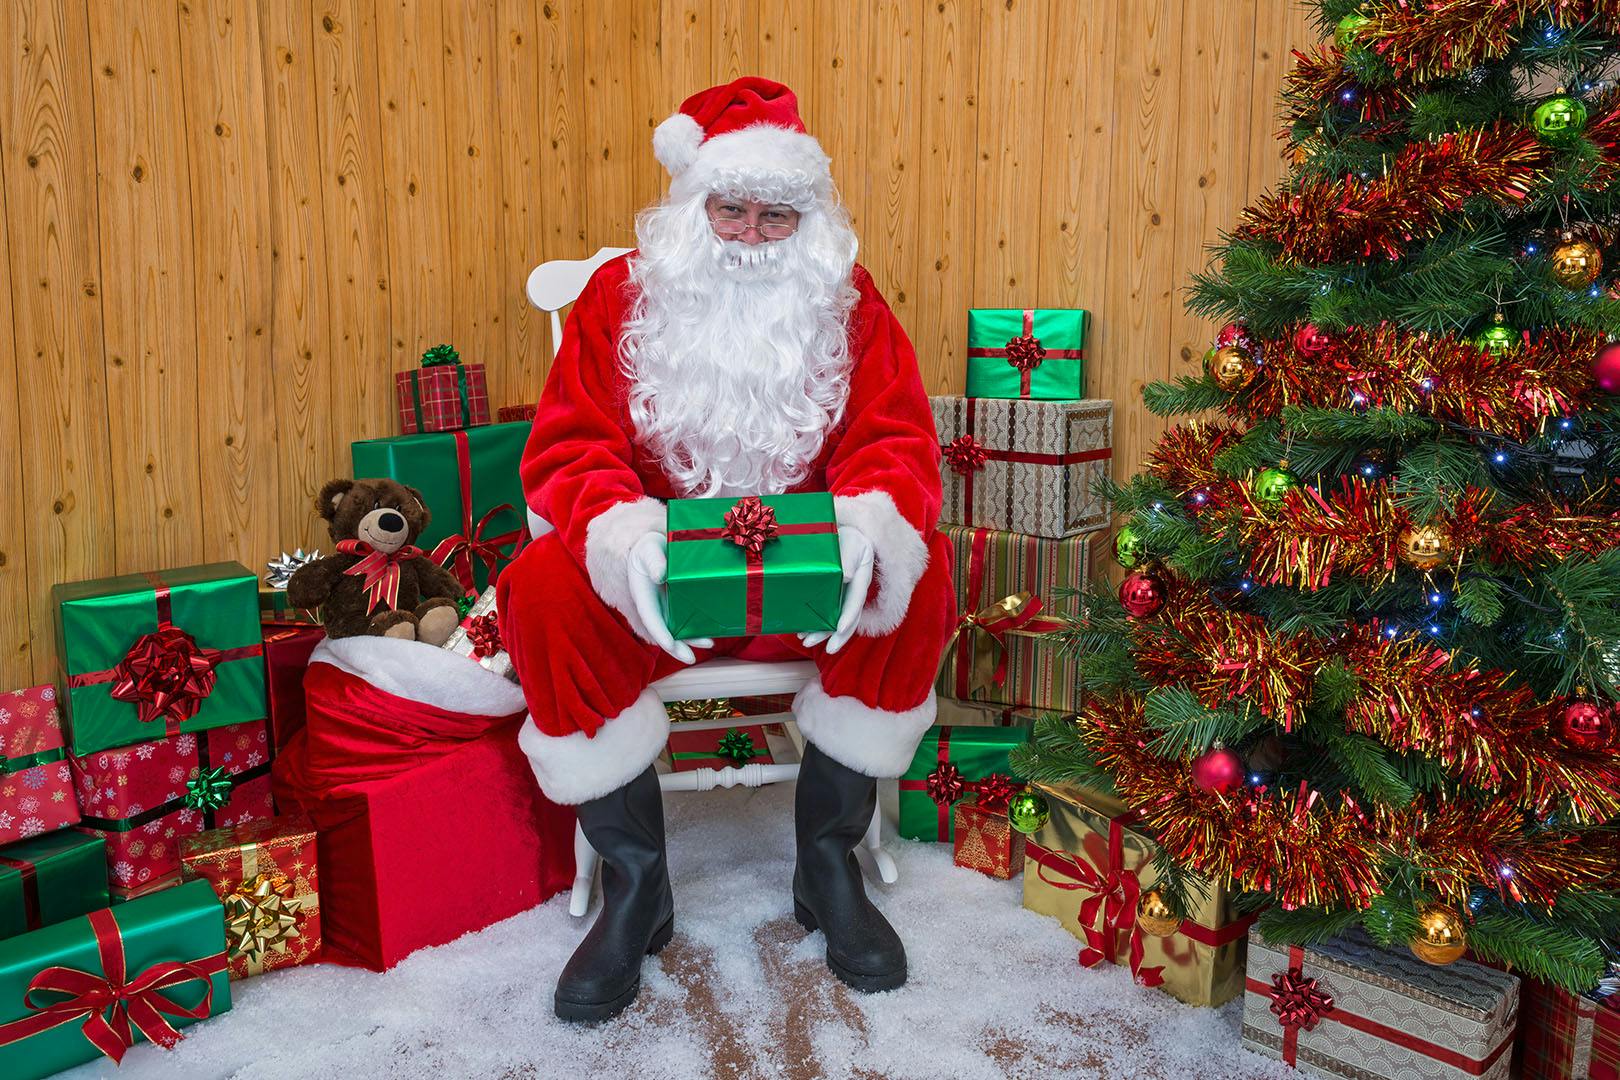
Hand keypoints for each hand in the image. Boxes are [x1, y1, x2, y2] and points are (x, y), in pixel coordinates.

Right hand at [627, 531, 712, 663]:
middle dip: (676, 648)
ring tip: (709, 644)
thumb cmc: (650, 548)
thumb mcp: (649, 550)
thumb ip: (654, 562)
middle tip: (690, 658)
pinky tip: (711, 634)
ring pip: (676, 630)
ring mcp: (665, 609)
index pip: (650, 618)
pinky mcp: (677, 607)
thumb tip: (660, 575)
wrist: (656, 548)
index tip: (669, 645)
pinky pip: (685, 622)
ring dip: (691, 641)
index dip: (660, 633)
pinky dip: (696, 630)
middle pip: (663, 632)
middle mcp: (654, 607)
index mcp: (643, 596)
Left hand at [799, 526, 873, 654]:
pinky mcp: (835, 592)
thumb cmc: (844, 533)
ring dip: (824, 632)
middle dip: (839, 636)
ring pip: (838, 617)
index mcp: (863, 574)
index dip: (849, 616)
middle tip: (829, 650)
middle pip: (850, 616)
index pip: (857, 599)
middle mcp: (856, 587)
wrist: (840, 528)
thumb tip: (847, 578)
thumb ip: (848, 557)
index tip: (839, 630)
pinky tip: (804, 631)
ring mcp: (845, 591)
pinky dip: (818, 622)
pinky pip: (828, 611)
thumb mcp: (849, 540)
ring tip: (807, 641)